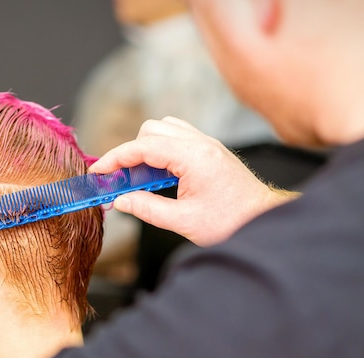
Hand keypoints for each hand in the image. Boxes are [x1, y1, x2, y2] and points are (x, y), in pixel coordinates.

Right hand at [90, 117, 289, 246]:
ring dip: (146, 148)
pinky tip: (160, 174)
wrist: (265, 220)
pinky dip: (162, 150)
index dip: (115, 158)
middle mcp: (200, 143)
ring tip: (141, 177)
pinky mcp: (210, 150)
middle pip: (151, 131)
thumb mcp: (184, 221)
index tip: (99, 171)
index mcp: (193, 157)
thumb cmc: (232, 222)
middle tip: (122, 180)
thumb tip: (120, 200)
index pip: (142, 147)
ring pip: (164, 129)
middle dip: (130, 152)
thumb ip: (147, 208)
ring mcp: (207, 144)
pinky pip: (178, 137)